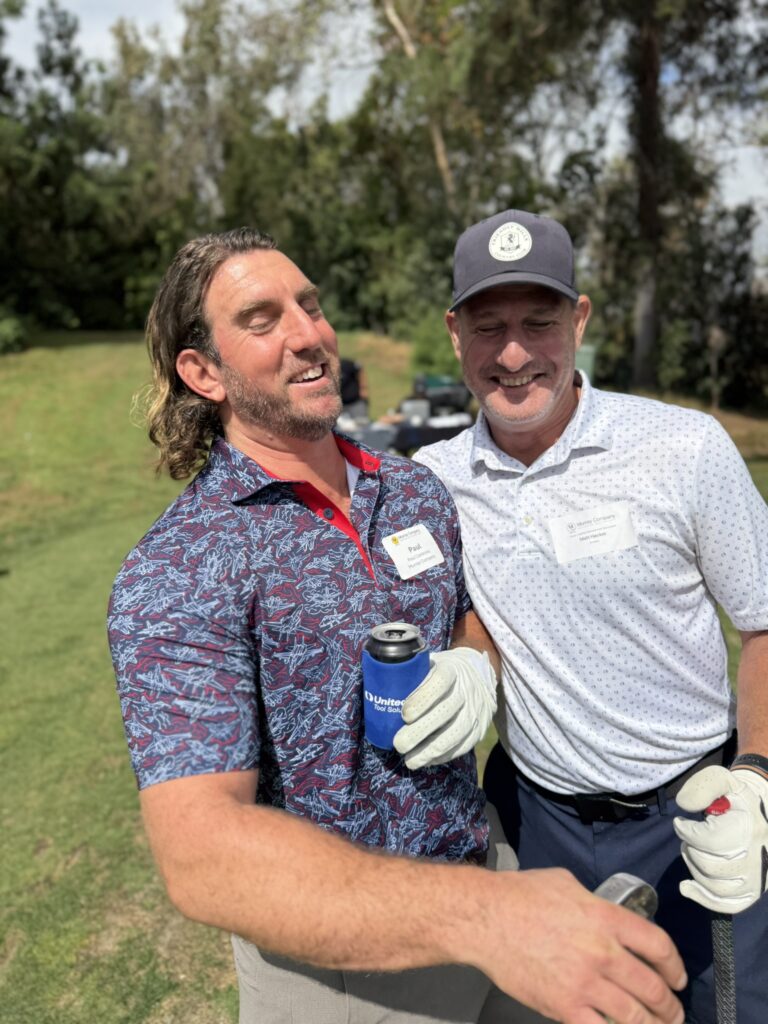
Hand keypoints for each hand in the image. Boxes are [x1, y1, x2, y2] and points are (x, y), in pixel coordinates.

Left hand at [393, 647, 495, 769]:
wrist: (478, 678)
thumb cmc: (439, 673)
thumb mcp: (428, 664)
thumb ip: (409, 674)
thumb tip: (374, 688)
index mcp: (451, 669)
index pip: (440, 681)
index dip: (422, 698)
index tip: (404, 714)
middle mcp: (466, 690)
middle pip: (445, 712)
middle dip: (419, 732)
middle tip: (398, 744)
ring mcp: (475, 711)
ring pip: (454, 733)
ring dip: (429, 750)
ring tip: (409, 760)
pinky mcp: (479, 730)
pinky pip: (462, 747)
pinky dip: (442, 756)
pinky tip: (425, 760)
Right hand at [474, 869, 686, 1023]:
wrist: (487, 919)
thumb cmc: (522, 894)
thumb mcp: (567, 883)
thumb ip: (594, 904)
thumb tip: (606, 917)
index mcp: (606, 918)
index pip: (658, 946)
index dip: (675, 966)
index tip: (677, 977)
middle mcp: (603, 953)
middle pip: (652, 987)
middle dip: (670, 1005)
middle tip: (674, 1012)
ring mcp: (585, 983)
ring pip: (634, 1016)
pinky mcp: (565, 1007)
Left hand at [673, 763, 767, 912]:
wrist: (763, 816)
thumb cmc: (736, 798)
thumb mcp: (722, 780)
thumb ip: (702, 787)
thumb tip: (684, 806)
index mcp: (749, 828)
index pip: (710, 840)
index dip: (686, 831)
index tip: (681, 823)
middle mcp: (756, 856)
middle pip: (708, 864)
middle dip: (691, 848)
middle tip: (691, 837)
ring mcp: (756, 878)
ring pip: (713, 884)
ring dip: (694, 867)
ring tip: (695, 850)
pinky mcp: (752, 892)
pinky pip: (726, 905)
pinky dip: (703, 897)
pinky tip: (687, 886)